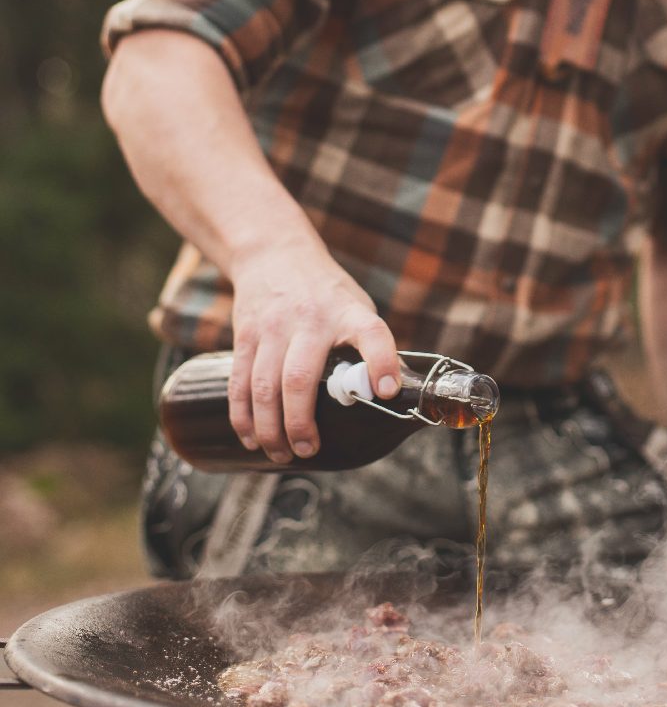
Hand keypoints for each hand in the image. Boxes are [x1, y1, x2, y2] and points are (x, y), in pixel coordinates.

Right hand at [226, 239, 399, 463]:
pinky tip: (252, 438)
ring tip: (282, 454)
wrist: (273, 252)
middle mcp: (310, 319)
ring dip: (270, 429)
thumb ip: (366, 346)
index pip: (371, 333)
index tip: (387, 392)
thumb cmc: (325, 292)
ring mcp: (273, 327)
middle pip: (300, 378)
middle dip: (300, 423)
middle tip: (308, 451)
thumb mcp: (355, 305)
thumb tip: (384, 396)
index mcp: (348, 312)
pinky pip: (239, 382)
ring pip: (263, 386)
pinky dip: (243, 416)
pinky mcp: (246, 334)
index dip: (382, 362)